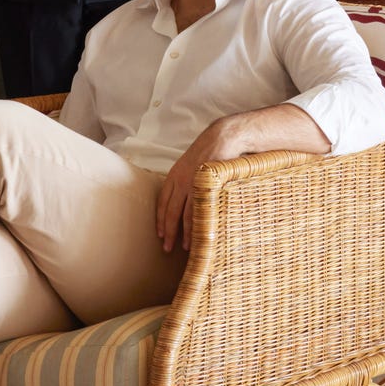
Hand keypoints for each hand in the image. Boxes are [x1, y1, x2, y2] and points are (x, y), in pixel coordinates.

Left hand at [156, 117, 242, 252]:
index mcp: (174, 175)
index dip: (160, 220)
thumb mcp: (191, 164)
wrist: (224, 136)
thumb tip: (183, 198)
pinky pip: (201, 210)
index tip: (160, 234)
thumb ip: (185, 180)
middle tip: (167, 248)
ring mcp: (194, 184)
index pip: (162, 202)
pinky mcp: (207, 186)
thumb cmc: (209, 151)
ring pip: (186, 215)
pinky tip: (200, 234)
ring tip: (186, 247)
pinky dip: (199, 224)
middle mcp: (181, 181)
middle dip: (168, 232)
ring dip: (185, 233)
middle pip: (170, 212)